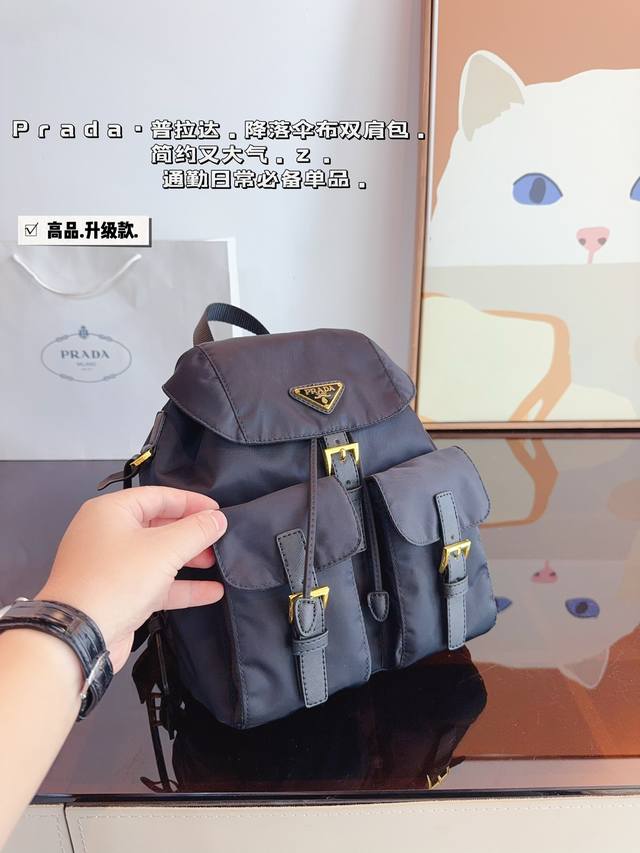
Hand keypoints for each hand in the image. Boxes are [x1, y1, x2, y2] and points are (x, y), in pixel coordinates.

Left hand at [36, 486, 226, 671]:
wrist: (79, 637)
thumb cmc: (114, 582)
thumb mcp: (164, 549)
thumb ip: (196, 530)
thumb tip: (217, 519)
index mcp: (110, 512)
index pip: (158, 496)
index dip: (191, 502)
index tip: (217, 511)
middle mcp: (107, 535)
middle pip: (158, 525)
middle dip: (190, 533)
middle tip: (217, 537)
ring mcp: (112, 567)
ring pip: (157, 556)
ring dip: (188, 560)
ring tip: (215, 563)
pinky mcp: (118, 594)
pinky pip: (155, 583)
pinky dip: (180, 586)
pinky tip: (210, 592)